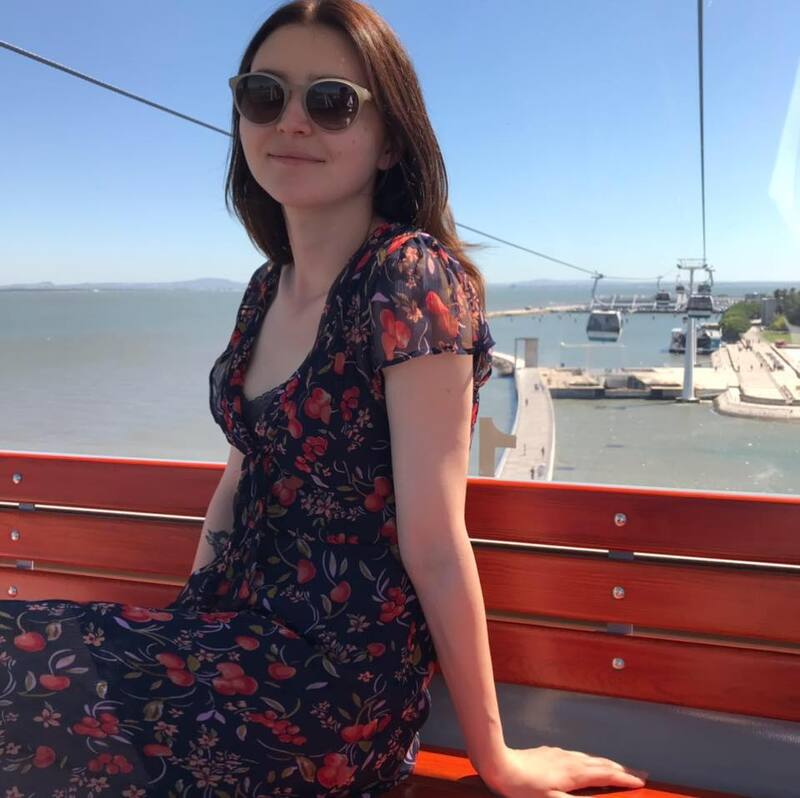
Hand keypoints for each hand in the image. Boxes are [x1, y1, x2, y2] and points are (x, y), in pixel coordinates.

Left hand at [480, 745, 647, 796]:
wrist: (500, 764)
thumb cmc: (524, 789)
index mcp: (574, 773)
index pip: (606, 774)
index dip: (624, 778)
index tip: (641, 781)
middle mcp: (570, 760)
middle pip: (601, 763)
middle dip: (621, 769)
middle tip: (639, 773)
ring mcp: (560, 754)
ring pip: (589, 758)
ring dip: (606, 763)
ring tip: (618, 768)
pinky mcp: (549, 752)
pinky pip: (577, 756)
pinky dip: (590, 761)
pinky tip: (586, 763)